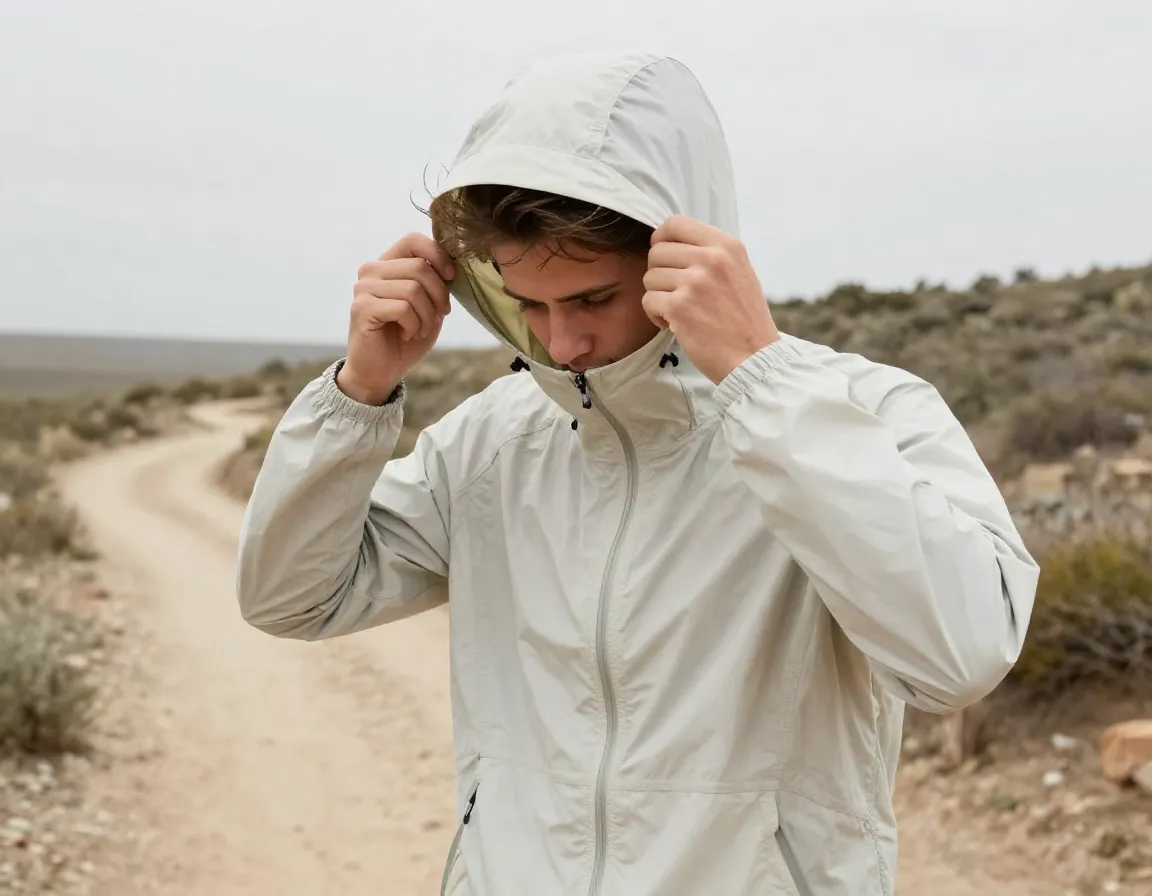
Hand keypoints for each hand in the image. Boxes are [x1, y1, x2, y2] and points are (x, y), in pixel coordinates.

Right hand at [337, 233, 455, 404]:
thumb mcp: (429, 305)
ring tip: (420, 329)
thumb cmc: (406, 337)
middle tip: (438, 316)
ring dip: (427, 316)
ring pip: (413, 289)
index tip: (451, 277)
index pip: (413, 240)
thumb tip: (452, 265)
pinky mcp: (362, 308)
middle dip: (439, 295)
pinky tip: (407, 334)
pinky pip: (403, 308)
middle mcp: (371, 270)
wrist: (382, 371)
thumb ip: (435, 282)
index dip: (438, 255)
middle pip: (419, 267)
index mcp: (387, 264)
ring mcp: (364, 288)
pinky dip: (414, 325)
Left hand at [642, 216, 778, 384]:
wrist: (753, 358)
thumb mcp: (739, 272)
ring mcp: (695, 282)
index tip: (664, 256)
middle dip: (660, 274)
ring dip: (658, 297)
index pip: (676, 223)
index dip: (661, 239)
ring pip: (650, 277)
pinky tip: (674, 324)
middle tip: (675, 293)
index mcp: (727, 245)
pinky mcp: (679, 307)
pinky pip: (648, 301)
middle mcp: (712, 259)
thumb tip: (672, 244)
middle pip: (657, 252)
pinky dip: (656, 315)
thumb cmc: (745, 320)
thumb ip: (711, 254)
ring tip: (679, 311)